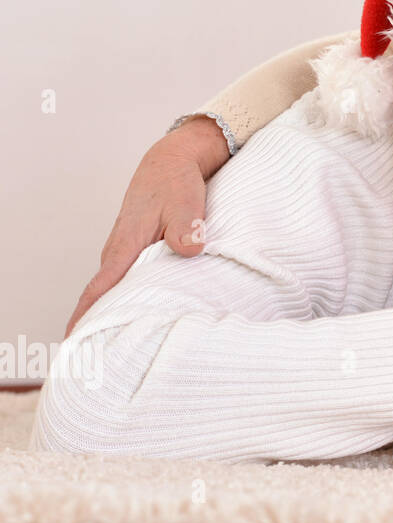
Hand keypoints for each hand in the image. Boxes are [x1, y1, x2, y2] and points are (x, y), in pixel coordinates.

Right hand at [66, 116, 229, 336]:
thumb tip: (188, 249)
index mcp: (126, 246)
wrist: (171, 162)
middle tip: (101, 360)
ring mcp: (127, 251)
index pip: (100, 288)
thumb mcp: (186, 202)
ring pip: (119, 287)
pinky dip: (131, 295)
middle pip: (105, 295)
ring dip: (117, 310)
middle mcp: (120, 251)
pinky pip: (130, 277)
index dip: (86, 316)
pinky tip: (145, 312)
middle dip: (100, 324)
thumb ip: (187, 227)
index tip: (75, 343)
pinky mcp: (138, 249)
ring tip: (121, 345)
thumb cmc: (176, 183)